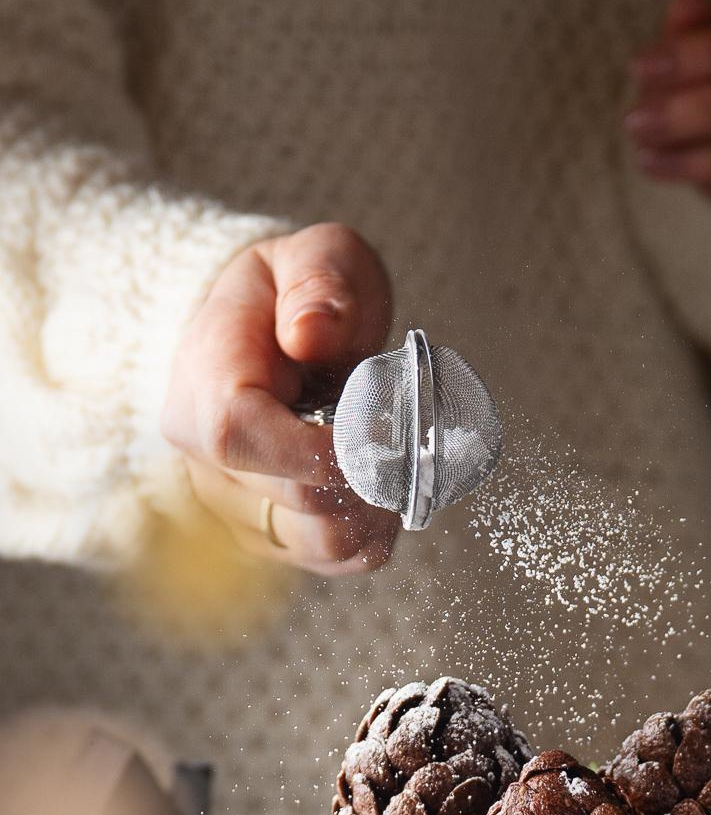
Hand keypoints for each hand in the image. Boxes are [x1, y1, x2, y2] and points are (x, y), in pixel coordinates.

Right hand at [162, 223, 396, 572]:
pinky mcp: (270, 536)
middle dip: (368, 465)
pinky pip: (332, 559)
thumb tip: (310, 333)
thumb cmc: (295, 294)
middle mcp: (204, 461)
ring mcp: (235, 507)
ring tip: (397, 458)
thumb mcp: (314, 255)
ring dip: (378, 506)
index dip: (320, 442)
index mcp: (200, 387)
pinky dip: (372, 531)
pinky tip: (383, 488)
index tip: (379, 423)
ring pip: (318, 540)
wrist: (271, 334)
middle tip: (406, 427)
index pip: (240, 434)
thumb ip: (318, 282)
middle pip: (295, 494)